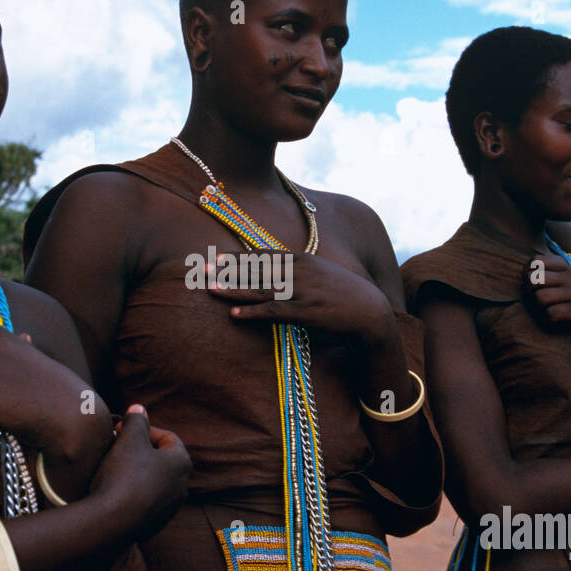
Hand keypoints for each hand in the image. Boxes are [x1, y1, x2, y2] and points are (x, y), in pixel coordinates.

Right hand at [89, 405, 190, 537]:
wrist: (110, 523)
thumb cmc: (123, 475)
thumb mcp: (129, 439)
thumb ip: (136, 420)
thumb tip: (139, 409)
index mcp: (181, 463)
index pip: (167, 437)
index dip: (142, 429)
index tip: (120, 431)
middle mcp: (181, 487)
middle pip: (160, 460)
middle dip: (138, 450)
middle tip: (116, 447)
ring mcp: (169, 508)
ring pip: (152, 481)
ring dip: (135, 471)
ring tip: (112, 469)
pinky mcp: (154, 524)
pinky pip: (144, 501)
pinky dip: (131, 493)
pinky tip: (113, 491)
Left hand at [206, 250, 393, 344]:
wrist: (368, 311)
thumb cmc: (342, 292)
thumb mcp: (320, 272)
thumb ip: (296, 268)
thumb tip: (273, 268)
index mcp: (302, 258)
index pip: (263, 255)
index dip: (238, 257)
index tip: (217, 257)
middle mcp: (300, 271)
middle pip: (256, 270)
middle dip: (228, 271)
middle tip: (202, 271)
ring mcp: (302, 291)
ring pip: (260, 289)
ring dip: (233, 289)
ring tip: (210, 289)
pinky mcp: (306, 312)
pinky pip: (273, 311)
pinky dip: (252, 312)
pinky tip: (234, 314)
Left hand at [524, 254, 570, 334]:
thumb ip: (564, 272)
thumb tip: (541, 273)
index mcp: (569, 268)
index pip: (536, 261)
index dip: (528, 272)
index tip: (534, 283)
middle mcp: (570, 279)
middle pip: (533, 278)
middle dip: (529, 291)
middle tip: (537, 299)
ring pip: (540, 297)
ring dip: (539, 307)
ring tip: (547, 311)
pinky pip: (552, 315)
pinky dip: (549, 320)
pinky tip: (555, 321)